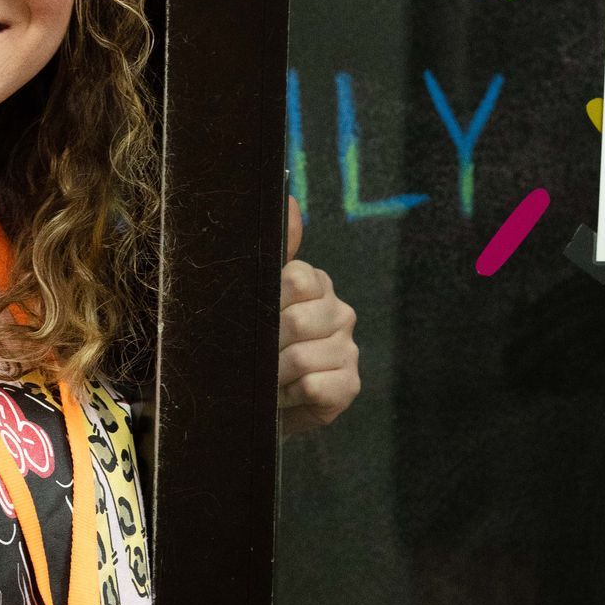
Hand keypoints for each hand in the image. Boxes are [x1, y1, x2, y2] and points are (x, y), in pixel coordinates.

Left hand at [278, 197, 360, 434]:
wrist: (263, 403)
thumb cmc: (258, 348)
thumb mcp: (257, 301)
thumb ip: (275, 253)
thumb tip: (290, 201)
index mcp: (317, 285)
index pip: (298, 279)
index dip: (270, 303)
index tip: (254, 321)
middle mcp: (339, 312)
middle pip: (296, 322)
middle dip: (266, 346)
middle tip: (255, 357)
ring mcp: (348, 349)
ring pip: (301, 358)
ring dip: (273, 375)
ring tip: (267, 380)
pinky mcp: (349, 385)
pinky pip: (313, 385)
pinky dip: (289, 396)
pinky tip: (285, 396)